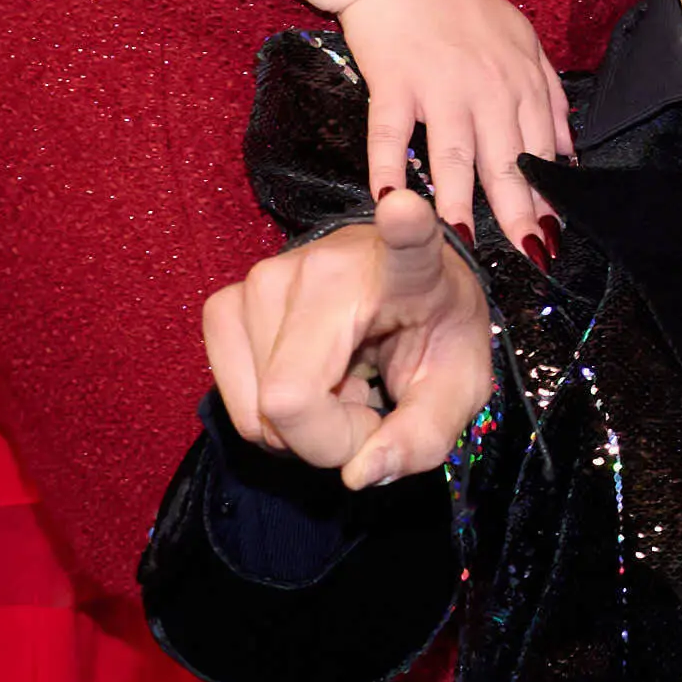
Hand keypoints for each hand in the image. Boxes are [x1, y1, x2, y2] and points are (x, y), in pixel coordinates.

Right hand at [194, 189, 493, 484]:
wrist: (399, 296)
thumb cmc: (433, 336)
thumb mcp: (458, 391)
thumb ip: (423, 437)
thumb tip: (356, 474)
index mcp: (406, 266)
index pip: (406, 239)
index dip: (403, 227)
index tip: (404, 207)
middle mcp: (323, 264)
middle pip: (290, 400)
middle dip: (332, 438)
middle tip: (370, 406)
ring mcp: (261, 279)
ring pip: (259, 411)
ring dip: (305, 426)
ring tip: (345, 382)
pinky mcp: (223, 303)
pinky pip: (234, 401)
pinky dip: (270, 415)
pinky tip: (311, 379)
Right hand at [323, 0, 575, 251]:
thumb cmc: (455, 2)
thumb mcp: (520, 38)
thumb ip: (546, 92)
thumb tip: (567, 149)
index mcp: (521, 78)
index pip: (542, 148)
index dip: (549, 194)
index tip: (556, 232)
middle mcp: (489, 86)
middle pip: (507, 161)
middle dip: (520, 213)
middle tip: (529, 254)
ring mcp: (441, 84)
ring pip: (455, 155)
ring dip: (459, 203)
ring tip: (463, 244)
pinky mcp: (395, 81)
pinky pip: (391, 133)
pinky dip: (388, 167)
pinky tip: (390, 199)